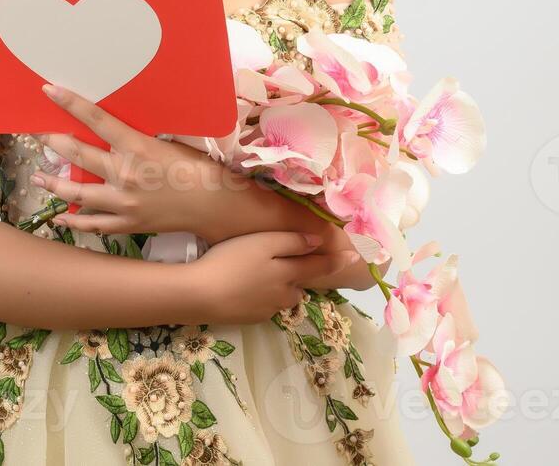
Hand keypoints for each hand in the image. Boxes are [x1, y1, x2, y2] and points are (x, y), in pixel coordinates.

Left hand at [33, 82, 250, 239]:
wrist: (216, 205)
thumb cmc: (198, 167)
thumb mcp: (170, 142)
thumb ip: (138, 138)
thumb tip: (113, 126)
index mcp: (137, 147)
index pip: (96, 119)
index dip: (70, 103)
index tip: (49, 90)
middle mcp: (125, 174)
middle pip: (78, 153)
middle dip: (52, 141)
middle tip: (35, 133)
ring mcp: (124, 203)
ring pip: (77, 192)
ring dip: (54, 183)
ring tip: (37, 177)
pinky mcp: (128, 224)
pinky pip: (94, 224)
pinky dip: (74, 221)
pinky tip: (59, 217)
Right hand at [189, 231, 358, 323]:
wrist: (201, 295)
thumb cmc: (231, 261)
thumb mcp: (262, 243)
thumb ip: (292, 242)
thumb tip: (319, 241)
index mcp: (289, 273)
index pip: (320, 267)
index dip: (337, 262)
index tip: (357, 258)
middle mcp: (284, 295)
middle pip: (299, 285)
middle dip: (300, 276)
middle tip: (290, 263)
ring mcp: (267, 310)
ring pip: (282, 297)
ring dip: (280, 288)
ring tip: (261, 274)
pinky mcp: (250, 318)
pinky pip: (264, 305)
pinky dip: (261, 297)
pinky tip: (244, 288)